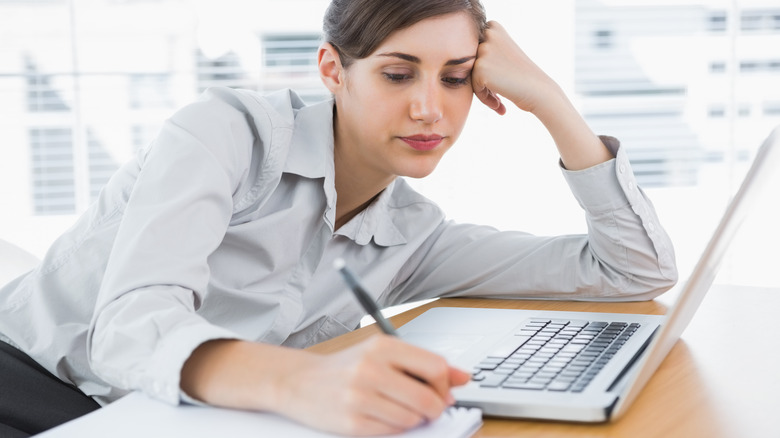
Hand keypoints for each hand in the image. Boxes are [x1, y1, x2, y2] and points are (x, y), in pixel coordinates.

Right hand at [181, 337, 470, 436]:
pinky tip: (380, 417)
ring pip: (412, 418)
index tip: (443, 391)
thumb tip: (463, 377)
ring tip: (395, 409)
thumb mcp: (382, 354)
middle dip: (434, 408)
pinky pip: (392, 432)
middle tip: (427, 408)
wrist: (299, 381)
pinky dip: (394, 429)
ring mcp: (360, 397)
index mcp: (382, 346)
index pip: (435, 367)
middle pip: (428, 398)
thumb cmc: (345, 366)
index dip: (445, 385)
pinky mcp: (352, 423)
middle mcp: (370, 368)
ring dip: (412, 419)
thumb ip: (423, 364)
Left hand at [471, 21, 559, 114]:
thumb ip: (486, 52)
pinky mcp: (479, 67)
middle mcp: (488, 34)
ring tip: (499, 101)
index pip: (474, 51)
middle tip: (498, 94)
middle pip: (471, 62)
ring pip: (471, 74)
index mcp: (493, 27)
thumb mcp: (504, 54)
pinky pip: (473, 86)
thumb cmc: (524, 76)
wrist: (539, 91)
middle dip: (483, 79)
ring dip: (483, 90)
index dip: (485, 67)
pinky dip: (484, 97)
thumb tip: (463, 60)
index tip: (500, 79)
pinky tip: (499, 105)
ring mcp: (483, 50)